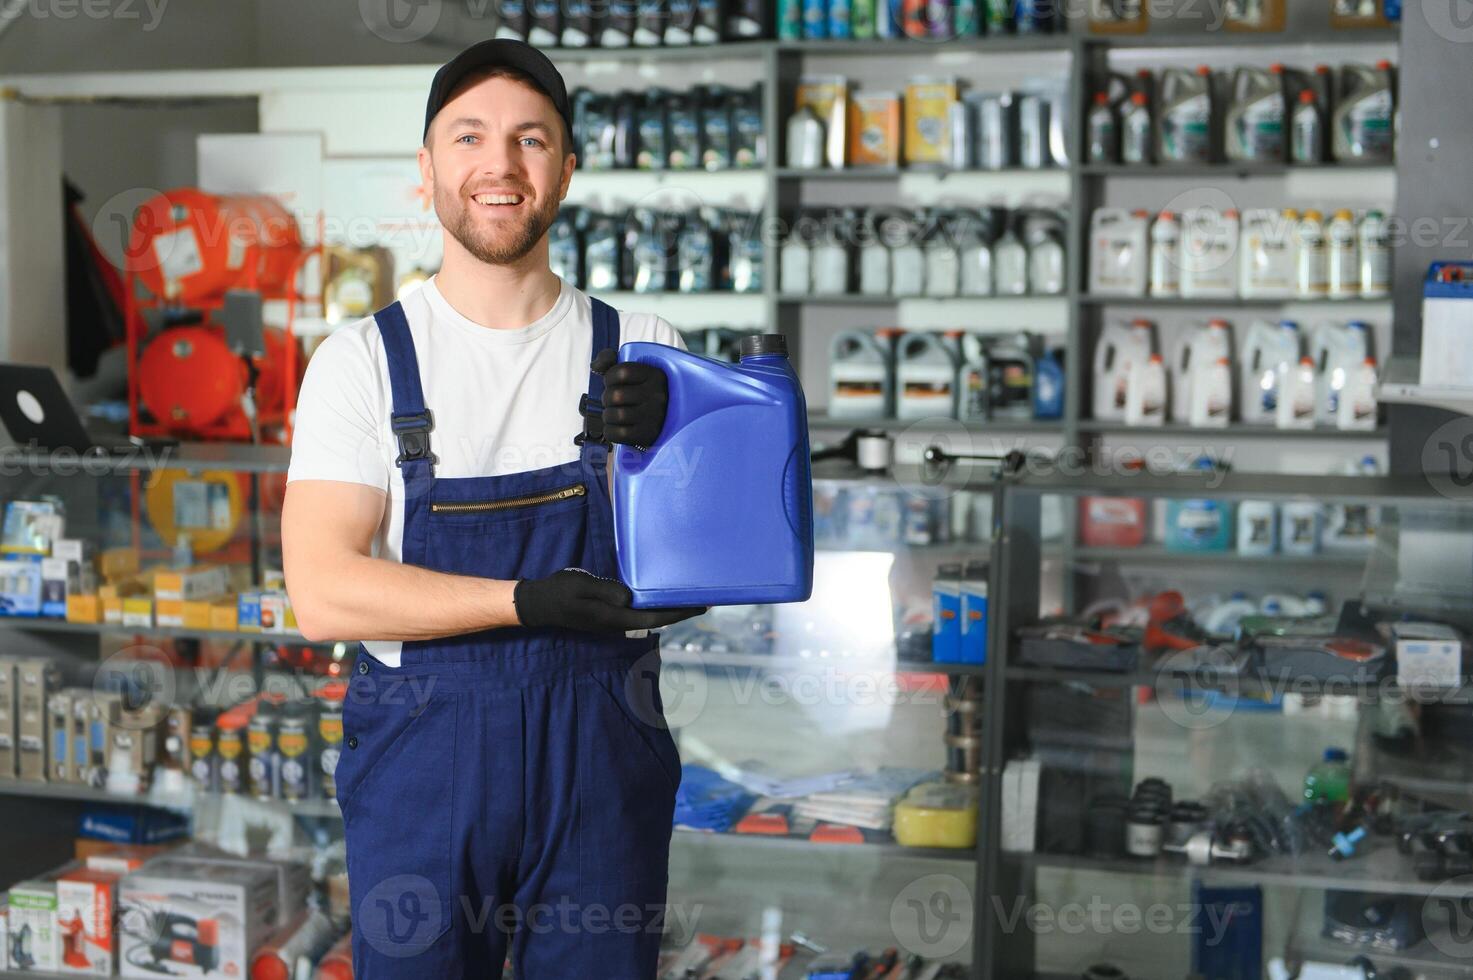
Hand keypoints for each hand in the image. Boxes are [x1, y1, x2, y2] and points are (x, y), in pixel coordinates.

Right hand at [513, 569, 704, 633]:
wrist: (539, 604)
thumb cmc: (560, 592)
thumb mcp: (582, 586)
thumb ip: (607, 592)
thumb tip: (631, 598)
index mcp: (615, 617)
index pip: (656, 616)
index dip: (681, 611)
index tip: (702, 604)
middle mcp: (618, 623)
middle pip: (657, 618)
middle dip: (680, 610)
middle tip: (704, 598)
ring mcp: (613, 621)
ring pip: (648, 616)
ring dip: (668, 607)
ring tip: (686, 595)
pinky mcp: (608, 616)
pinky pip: (638, 612)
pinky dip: (653, 604)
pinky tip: (658, 594)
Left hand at [590, 348, 667, 448]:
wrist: (664, 420)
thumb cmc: (642, 394)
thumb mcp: (633, 373)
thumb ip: (611, 361)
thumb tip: (596, 366)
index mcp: (655, 375)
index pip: (622, 372)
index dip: (609, 378)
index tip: (612, 383)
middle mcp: (658, 395)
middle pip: (616, 395)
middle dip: (607, 398)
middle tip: (612, 401)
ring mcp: (655, 417)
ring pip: (616, 415)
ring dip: (608, 416)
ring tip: (613, 414)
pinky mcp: (649, 435)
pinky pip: (617, 434)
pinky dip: (609, 431)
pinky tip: (615, 427)